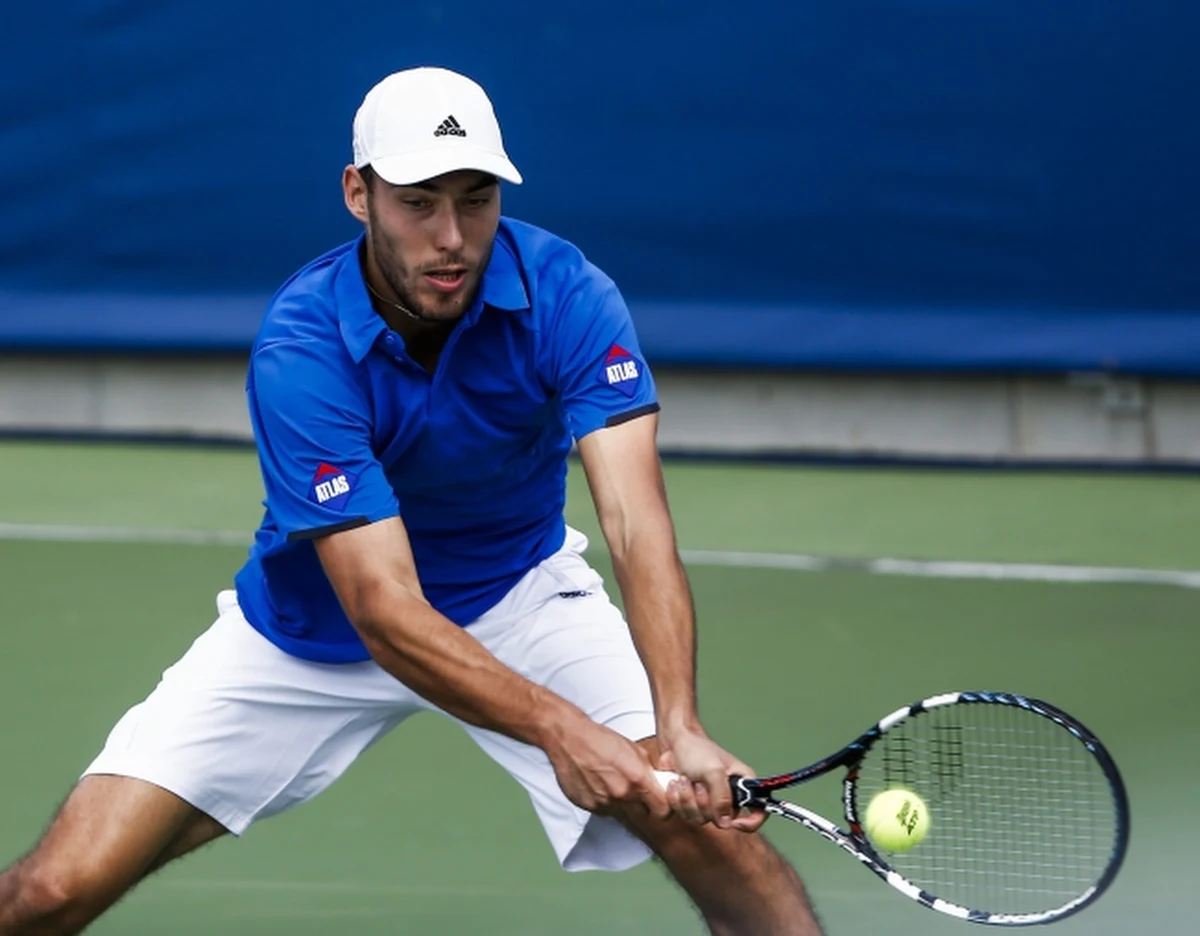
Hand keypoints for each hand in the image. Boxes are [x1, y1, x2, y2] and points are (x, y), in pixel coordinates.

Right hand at [544, 713, 670, 819]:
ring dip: (620, 803)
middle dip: (641, 806)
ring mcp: (603, 803)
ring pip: (620, 813)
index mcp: (637, 780)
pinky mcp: (588, 806)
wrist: (570, 739)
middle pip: (642, 815)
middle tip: (634, 793)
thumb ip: (647, 770)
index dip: (663, 807)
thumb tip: (656, 782)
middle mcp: (621, 795)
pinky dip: (603, 801)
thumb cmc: (600, 739)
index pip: (662, 809)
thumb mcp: (634, 749)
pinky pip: (602, 810)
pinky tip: (597, 784)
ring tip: (610, 782)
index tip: (659, 802)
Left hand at [658, 727, 766, 831]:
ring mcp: (709, 803)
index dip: (750, 823)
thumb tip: (726, 823)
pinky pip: (684, 815)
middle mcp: (728, 797)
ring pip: (699, 819)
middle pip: (721, 821)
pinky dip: (676, 800)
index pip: (759, 812)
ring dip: (686, 799)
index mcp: (743, 785)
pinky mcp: (692, 805)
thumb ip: (722, 797)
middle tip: (697, 782)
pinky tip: (675, 784)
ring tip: (684, 779)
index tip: (733, 823)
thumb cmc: (697, 750)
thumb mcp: (713, 770)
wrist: (674, 743)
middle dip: (703, 802)